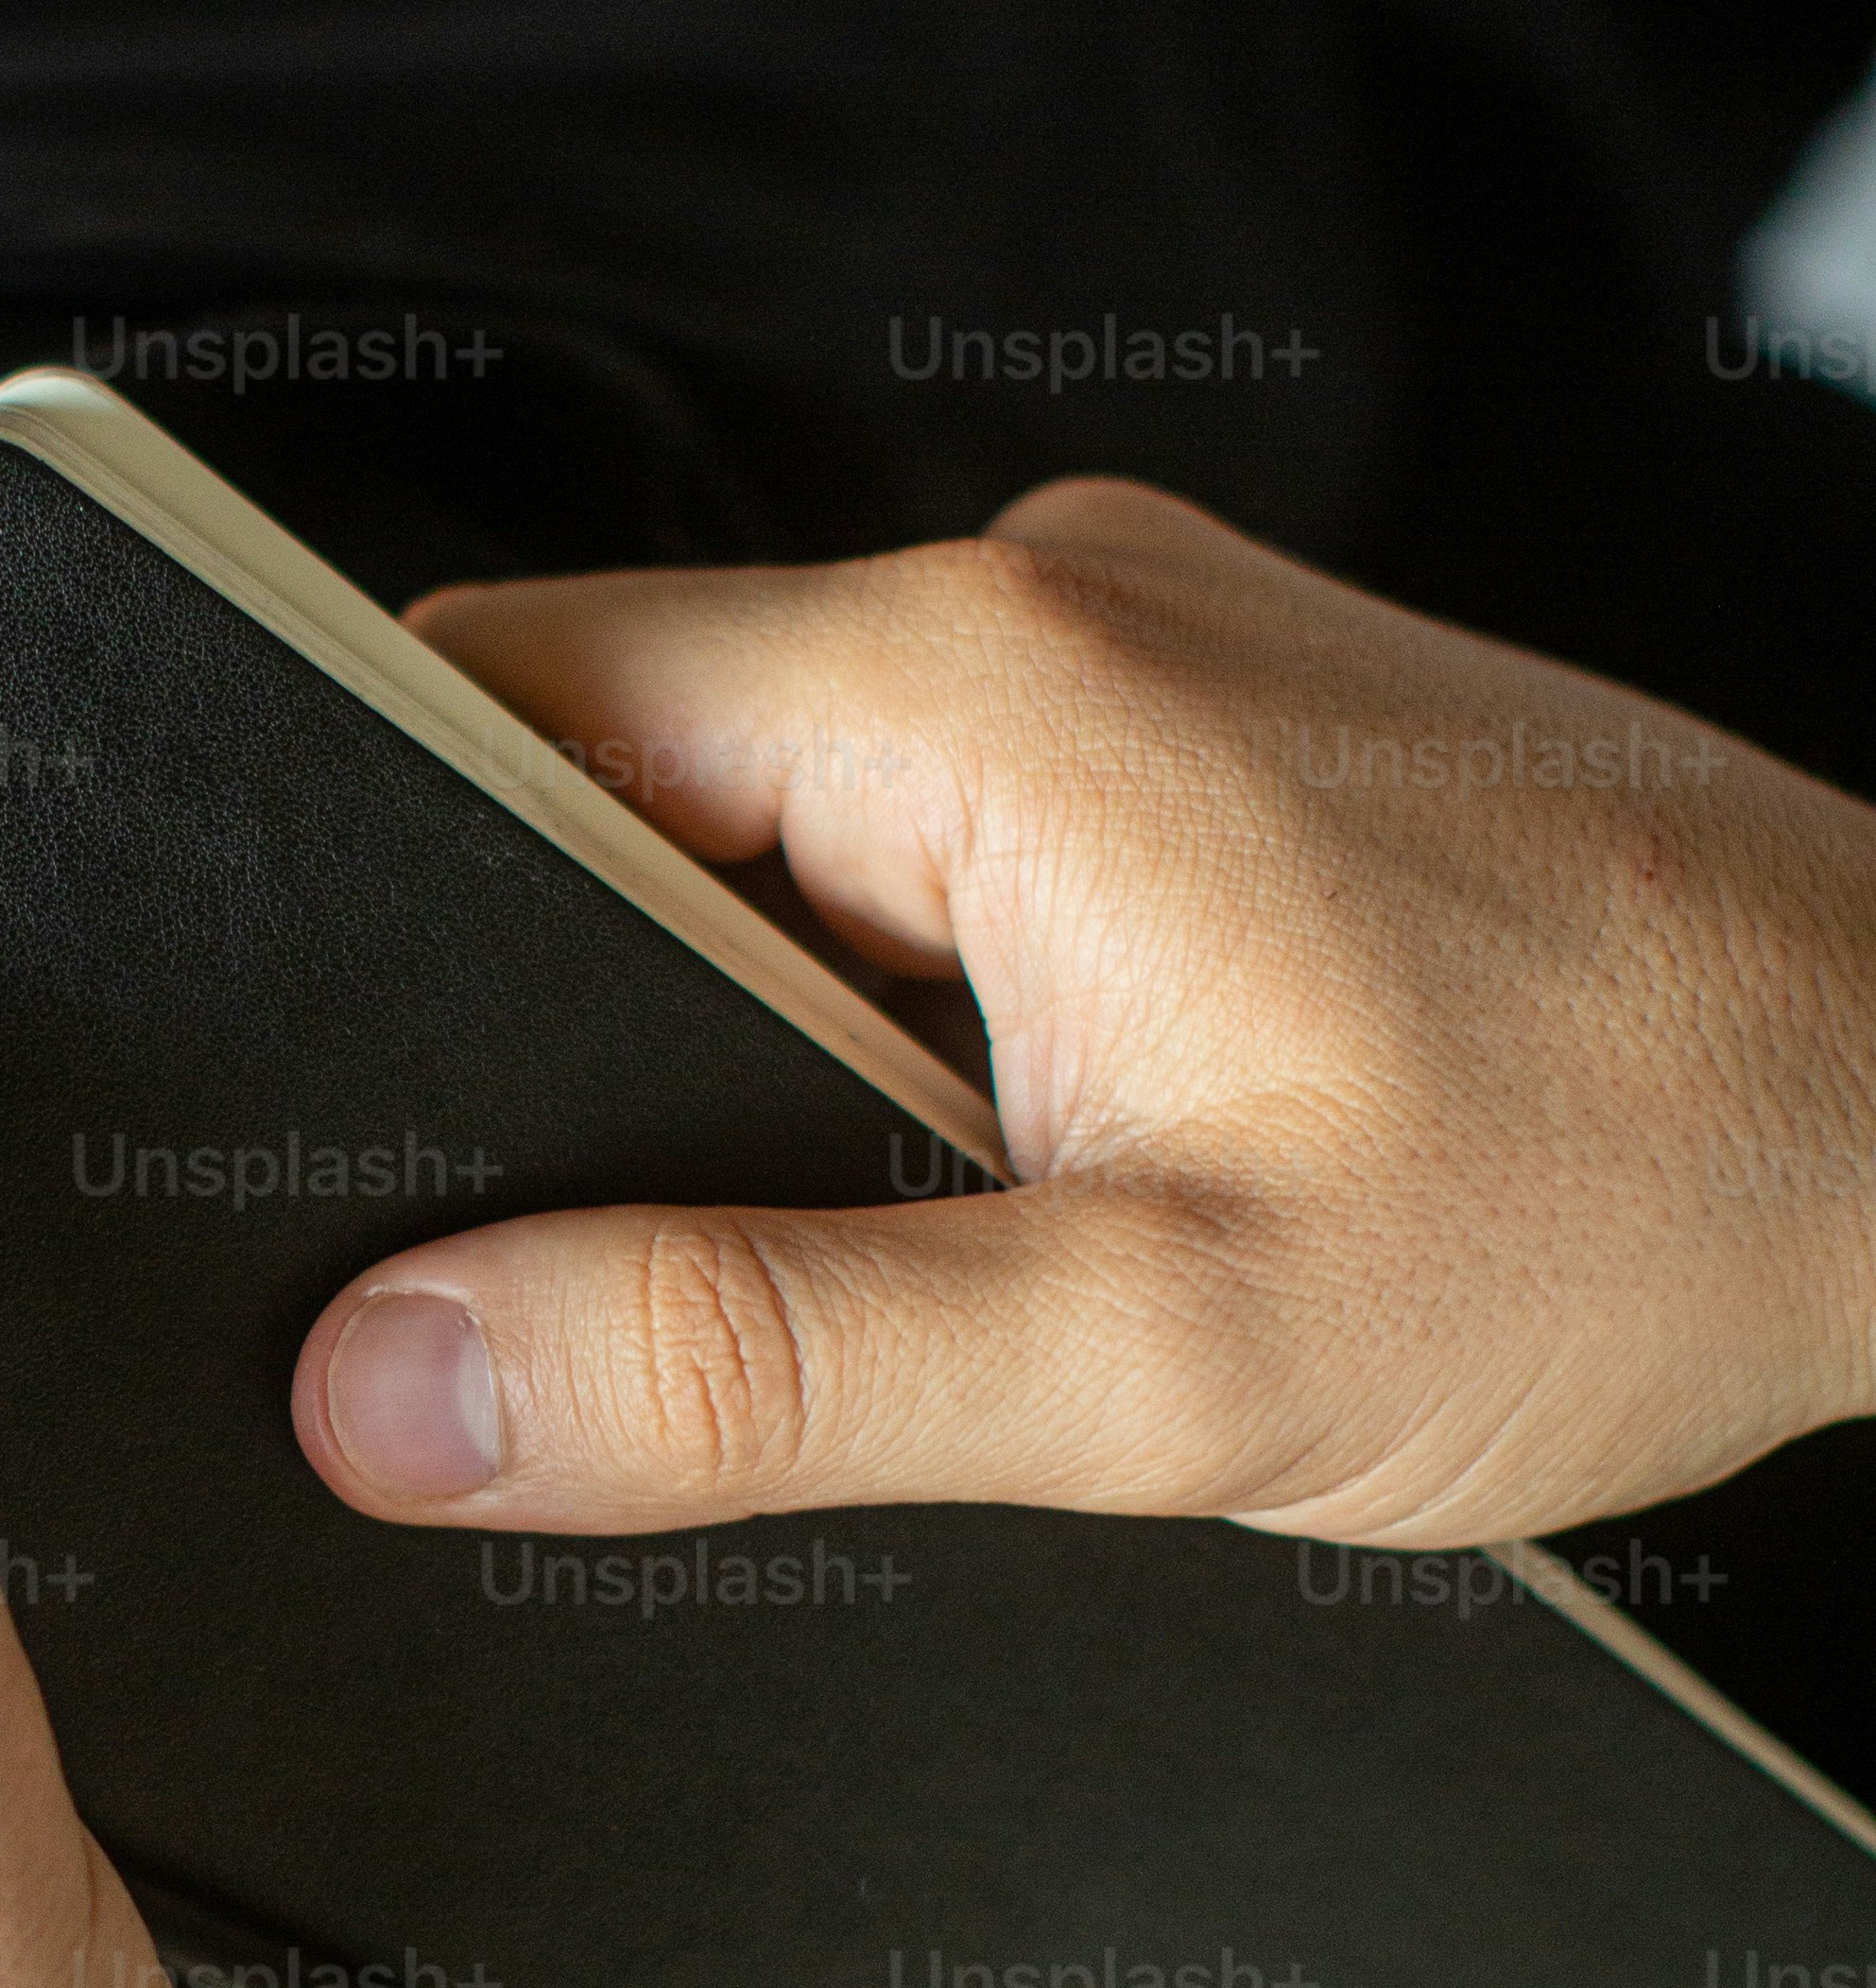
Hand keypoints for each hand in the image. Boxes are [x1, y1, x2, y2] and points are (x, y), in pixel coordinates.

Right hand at [294, 481, 1875, 1549]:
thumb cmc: (1642, 1193)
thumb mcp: (1163, 1355)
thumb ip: (749, 1365)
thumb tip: (404, 1381)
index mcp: (969, 689)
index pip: (486, 691)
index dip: (363, 881)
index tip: (345, 1081)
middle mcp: (1038, 606)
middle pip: (620, 758)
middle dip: (577, 1000)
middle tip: (677, 1227)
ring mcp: (1138, 649)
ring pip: (784, 810)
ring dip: (769, 1015)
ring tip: (915, 1201)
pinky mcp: (1217, 728)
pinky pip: (943, 826)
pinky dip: (917, 995)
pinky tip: (1041, 1149)